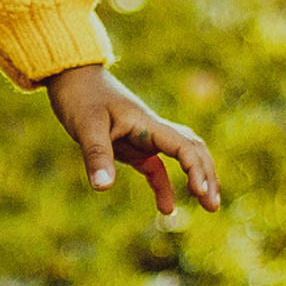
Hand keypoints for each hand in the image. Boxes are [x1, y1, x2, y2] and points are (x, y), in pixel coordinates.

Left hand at [44, 64, 220, 215]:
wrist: (72, 75)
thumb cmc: (80, 96)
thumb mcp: (85, 126)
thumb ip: (97, 155)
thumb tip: (103, 187)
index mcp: (147, 123)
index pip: (184, 145)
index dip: (196, 169)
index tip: (201, 192)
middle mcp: (151, 129)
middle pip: (193, 150)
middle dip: (207, 176)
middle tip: (213, 206)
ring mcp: (143, 137)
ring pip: (181, 157)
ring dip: (196, 178)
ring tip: (208, 206)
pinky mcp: (132, 145)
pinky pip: (156, 167)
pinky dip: (164, 186)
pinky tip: (166, 209)